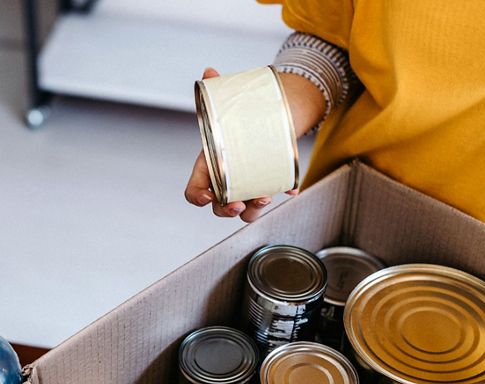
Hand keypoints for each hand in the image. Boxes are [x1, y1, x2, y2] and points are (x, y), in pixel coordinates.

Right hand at [185, 67, 308, 222]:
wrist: (267, 116)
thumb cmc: (240, 117)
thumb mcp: (228, 105)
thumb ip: (216, 90)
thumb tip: (209, 72)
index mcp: (210, 166)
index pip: (195, 191)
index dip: (197, 197)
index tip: (207, 197)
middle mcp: (226, 181)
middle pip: (220, 206)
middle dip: (228, 209)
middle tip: (239, 203)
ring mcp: (246, 186)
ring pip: (245, 210)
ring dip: (253, 209)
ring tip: (265, 196)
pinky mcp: (266, 184)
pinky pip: (272, 197)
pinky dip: (281, 194)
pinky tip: (289, 187)